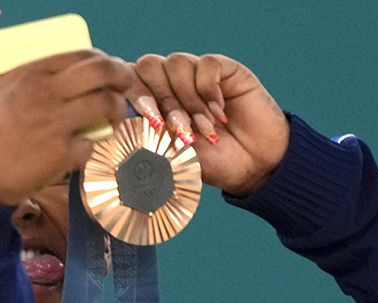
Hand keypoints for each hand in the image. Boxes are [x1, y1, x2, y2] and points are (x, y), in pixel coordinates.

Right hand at [0, 9, 137, 205]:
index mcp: (27, 72)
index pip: (81, 54)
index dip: (102, 58)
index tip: (106, 68)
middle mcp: (45, 94)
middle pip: (103, 72)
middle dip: (123, 75)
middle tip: (125, 84)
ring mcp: (55, 125)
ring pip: (106, 105)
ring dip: (115, 109)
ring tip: (112, 116)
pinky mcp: (60, 156)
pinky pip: (91, 145)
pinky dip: (92, 146)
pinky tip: (85, 147)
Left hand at [131, 53, 287, 196]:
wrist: (254, 165)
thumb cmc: (212, 163)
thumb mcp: (174, 156)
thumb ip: (149, 138)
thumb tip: (123, 125)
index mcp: (153, 101)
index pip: (129, 80)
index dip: (134, 97)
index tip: (150, 123)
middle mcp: (172, 83)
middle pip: (148, 65)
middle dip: (162, 99)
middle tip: (181, 129)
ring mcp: (197, 74)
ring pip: (176, 63)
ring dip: (188, 100)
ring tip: (205, 128)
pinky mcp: (225, 69)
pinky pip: (206, 63)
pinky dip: (209, 91)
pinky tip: (220, 114)